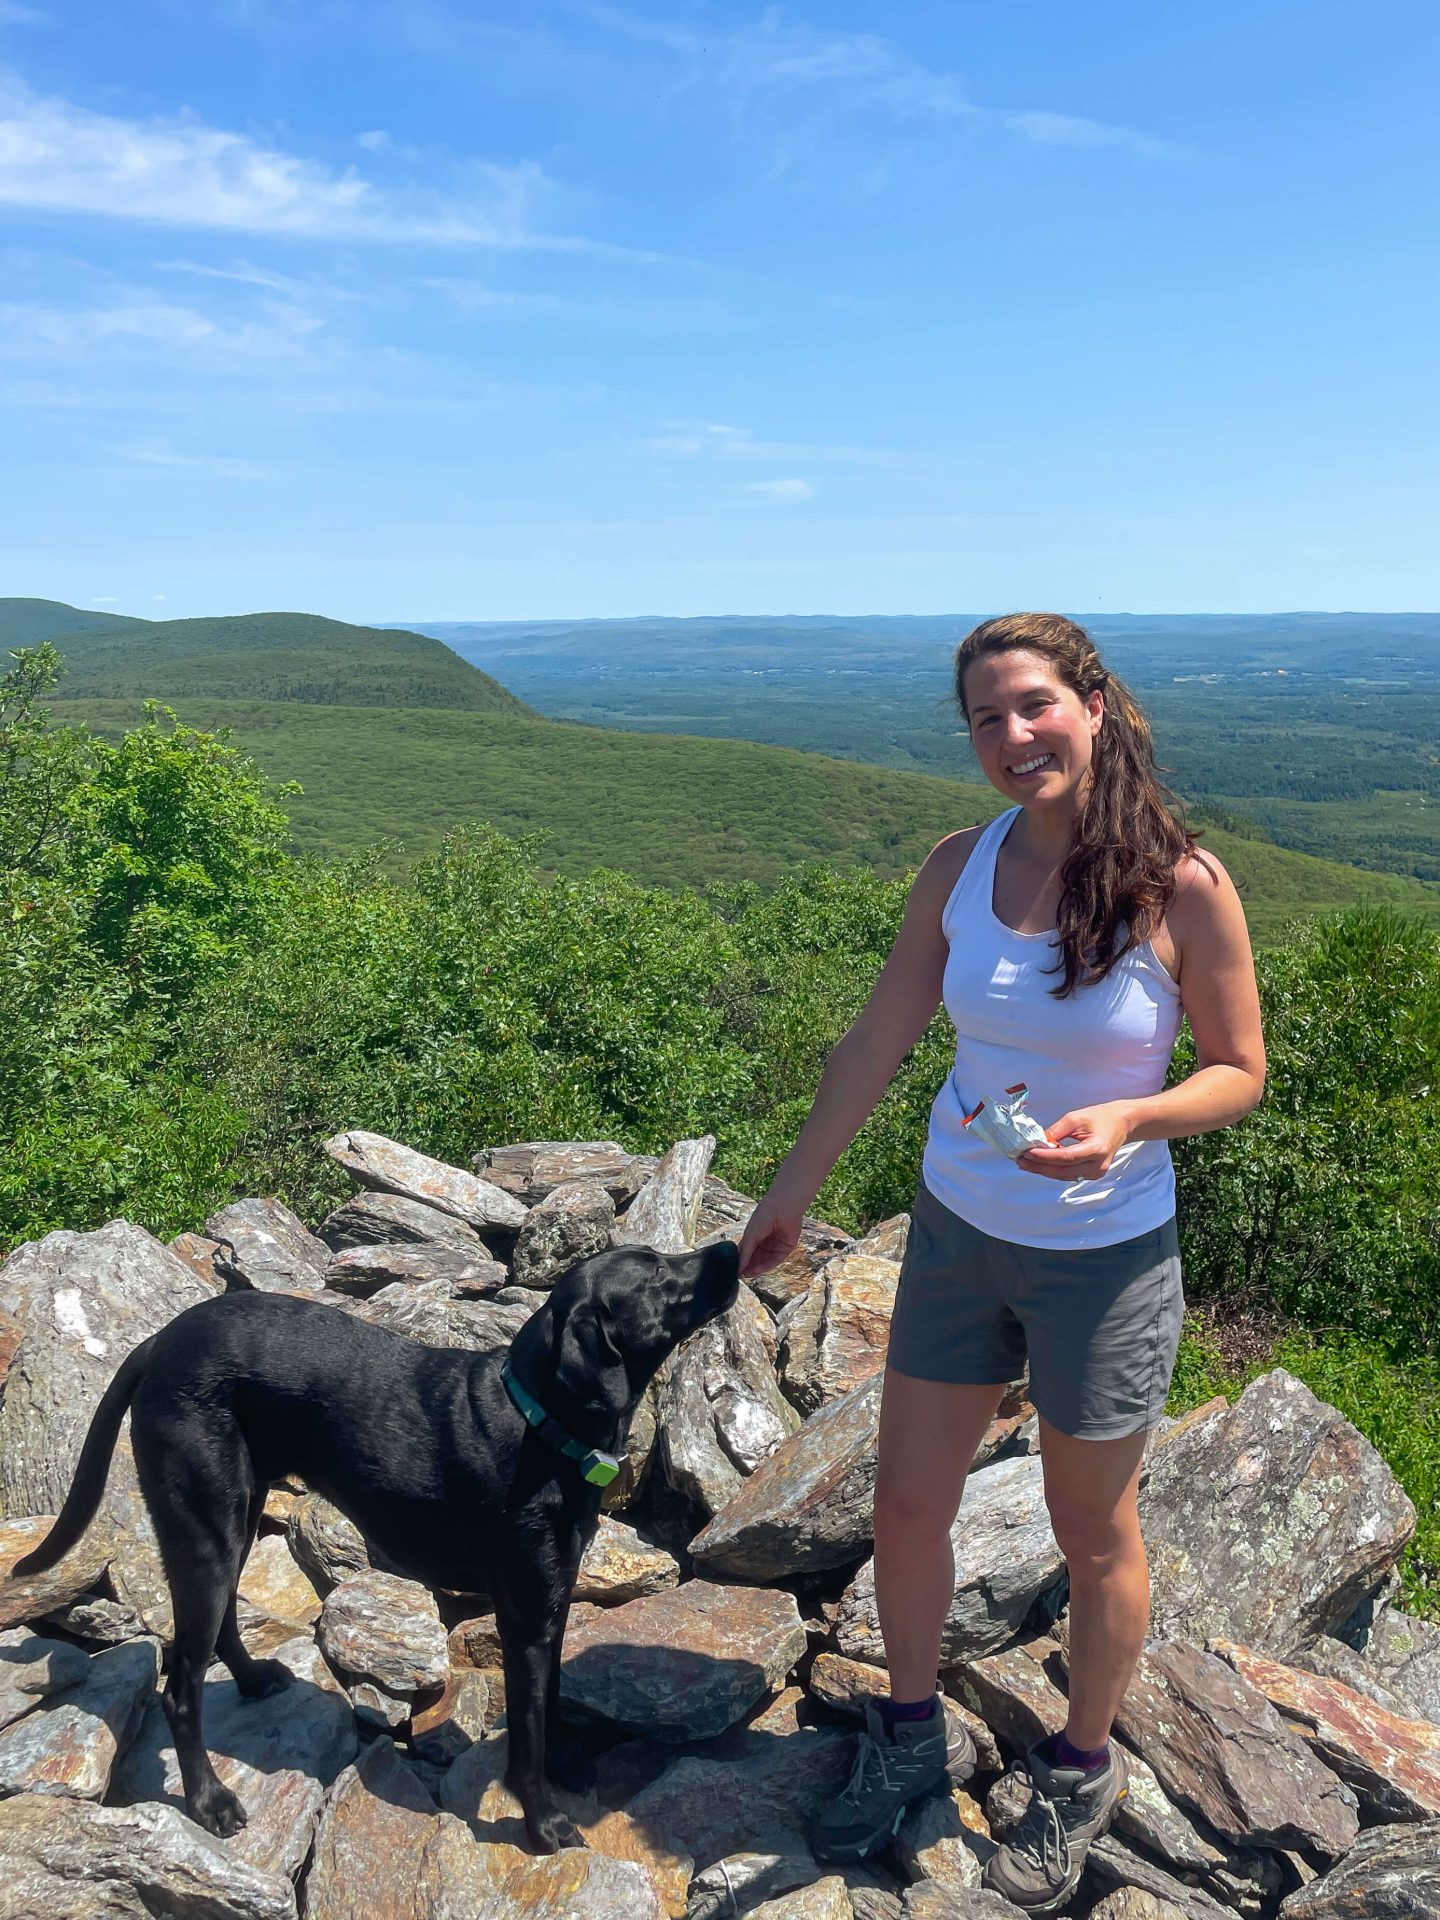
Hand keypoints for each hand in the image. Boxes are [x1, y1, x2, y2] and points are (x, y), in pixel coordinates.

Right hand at [737, 1191, 804, 1278]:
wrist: (783, 1208)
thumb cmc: (764, 1216)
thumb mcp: (750, 1234)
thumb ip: (745, 1251)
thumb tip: (737, 1267)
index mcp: (755, 1237)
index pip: (747, 1253)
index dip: (741, 1262)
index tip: (733, 1271)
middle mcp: (764, 1243)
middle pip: (755, 1259)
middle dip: (748, 1267)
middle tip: (740, 1276)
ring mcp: (775, 1247)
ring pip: (764, 1262)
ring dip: (756, 1269)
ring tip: (748, 1274)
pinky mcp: (785, 1249)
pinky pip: (775, 1260)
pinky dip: (766, 1266)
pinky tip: (759, 1269)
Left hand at [1016, 1102, 1133, 1180]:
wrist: (1121, 1124)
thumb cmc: (1100, 1117)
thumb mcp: (1076, 1118)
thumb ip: (1057, 1131)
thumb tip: (1038, 1141)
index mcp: (1097, 1149)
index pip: (1067, 1157)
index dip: (1045, 1156)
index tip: (1028, 1152)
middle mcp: (1098, 1166)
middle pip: (1063, 1171)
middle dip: (1039, 1166)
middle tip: (1020, 1159)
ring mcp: (1096, 1173)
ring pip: (1064, 1175)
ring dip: (1043, 1170)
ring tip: (1025, 1162)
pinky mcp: (1092, 1174)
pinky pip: (1068, 1174)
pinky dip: (1053, 1169)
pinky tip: (1039, 1163)